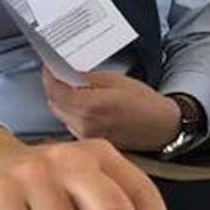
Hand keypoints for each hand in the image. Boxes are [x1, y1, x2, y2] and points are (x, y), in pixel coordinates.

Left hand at [42, 69, 182, 151]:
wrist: (161, 127)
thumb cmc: (144, 102)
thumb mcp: (116, 80)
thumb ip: (87, 78)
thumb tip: (66, 73)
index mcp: (90, 106)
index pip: (55, 91)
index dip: (49, 77)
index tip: (49, 68)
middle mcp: (84, 124)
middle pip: (54, 104)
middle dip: (54, 88)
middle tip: (59, 75)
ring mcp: (85, 135)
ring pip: (61, 115)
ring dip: (62, 101)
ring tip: (73, 89)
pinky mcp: (88, 141)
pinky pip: (70, 124)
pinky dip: (70, 112)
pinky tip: (81, 104)